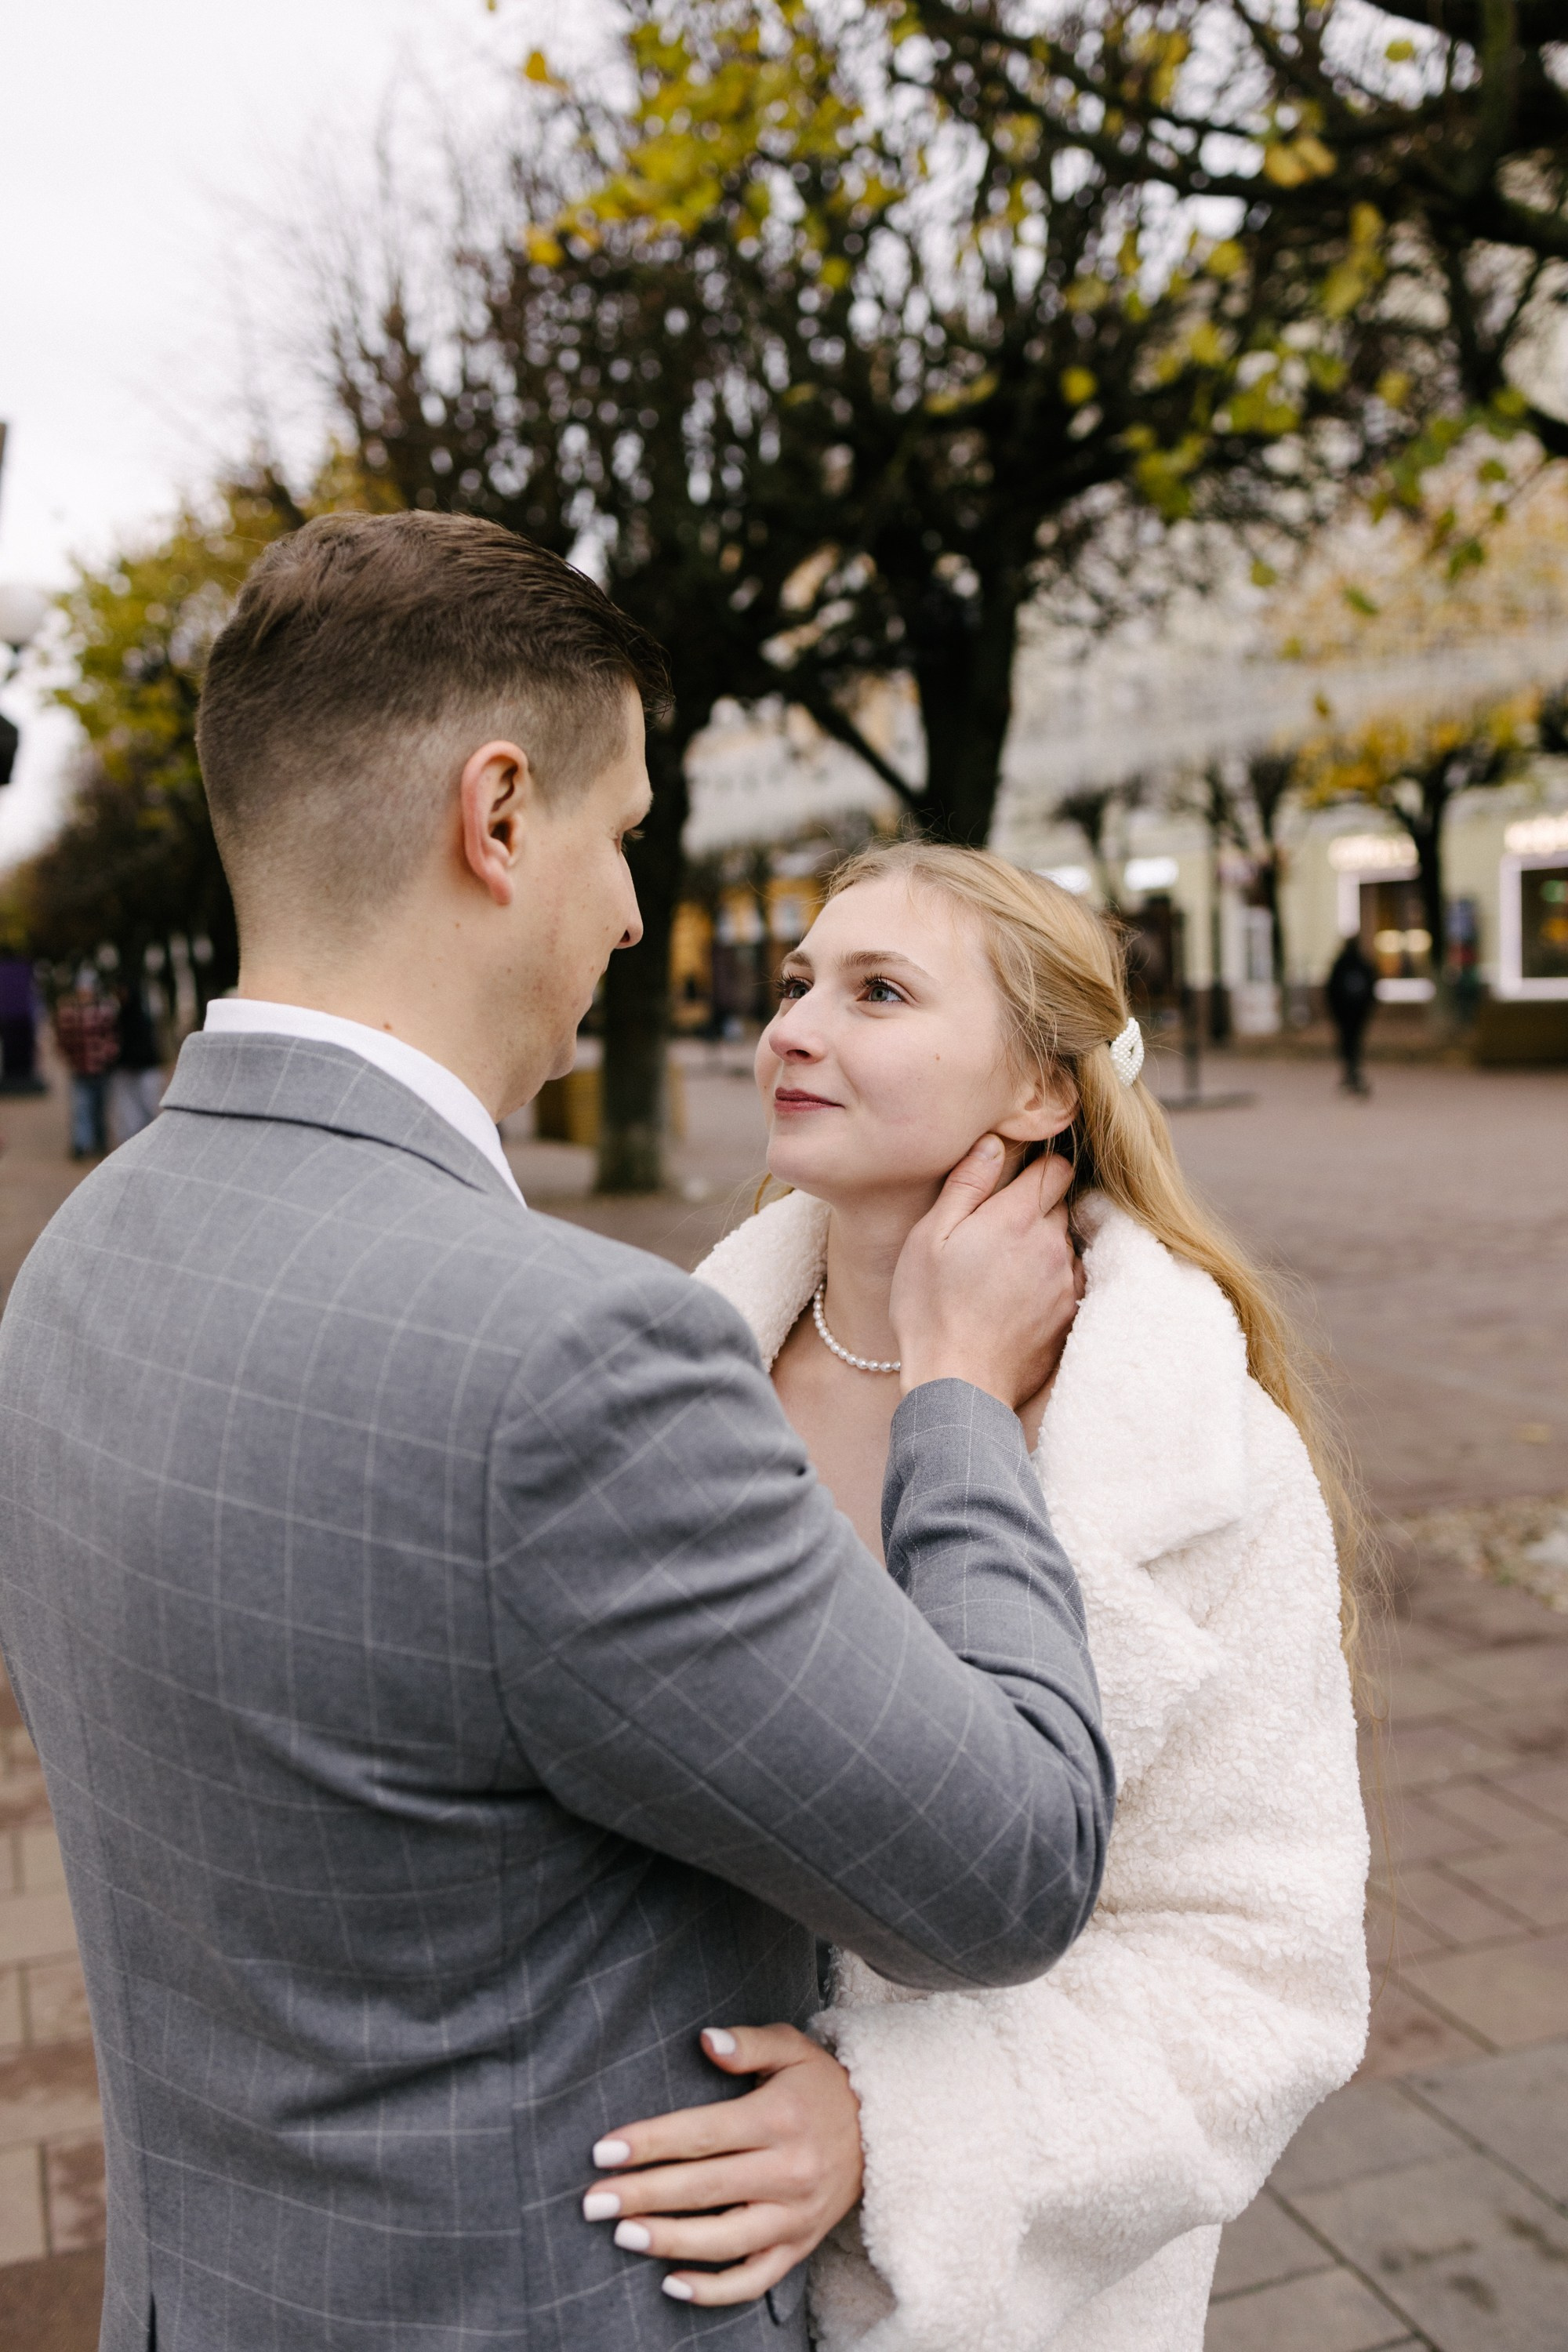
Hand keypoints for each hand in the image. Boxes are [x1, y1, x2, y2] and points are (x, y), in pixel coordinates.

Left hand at [582, 2023, 862, 2307]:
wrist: (882, 2132)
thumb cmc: (822, 2085)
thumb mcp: (793, 2048)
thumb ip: (748, 2043)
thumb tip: (706, 2041)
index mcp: (779, 2119)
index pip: (703, 2134)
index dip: (650, 2142)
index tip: (604, 2150)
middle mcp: (788, 2172)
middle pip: (704, 2188)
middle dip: (642, 2195)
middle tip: (592, 2201)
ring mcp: (795, 2216)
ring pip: (725, 2240)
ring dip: (669, 2241)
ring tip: (623, 2235)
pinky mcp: (800, 2246)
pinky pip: (755, 2280)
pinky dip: (714, 2290)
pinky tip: (671, 2282)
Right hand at [891, 1137, 1078, 1409]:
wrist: (958, 1384)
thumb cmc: (931, 1309)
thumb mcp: (930, 1238)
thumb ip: (966, 1185)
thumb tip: (994, 1143)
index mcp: (1017, 1218)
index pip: (1055, 1169)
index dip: (1037, 1167)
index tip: (1016, 1178)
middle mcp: (1052, 1245)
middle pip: (1060, 1205)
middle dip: (1035, 1207)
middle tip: (995, 1229)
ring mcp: (1066, 1282)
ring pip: (1064, 1244)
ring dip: (1042, 1247)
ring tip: (1001, 1270)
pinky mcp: (1069, 1315)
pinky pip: (1068, 1280)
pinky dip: (1049, 1280)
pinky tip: (1016, 1297)